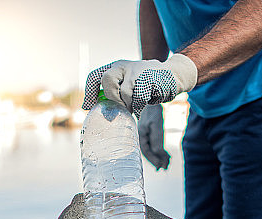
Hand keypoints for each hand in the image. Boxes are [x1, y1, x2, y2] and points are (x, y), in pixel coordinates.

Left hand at [82, 54, 196, 117]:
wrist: (172, 75)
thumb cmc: (146, 84)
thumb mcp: (128, 84)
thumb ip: (115, 91)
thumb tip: (98, 108)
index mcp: (116, 67)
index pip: (95, 76)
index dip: (89, 92)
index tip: (88, 107)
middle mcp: (124, 65)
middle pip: (107, 80)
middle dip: (111, 98)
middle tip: (118, 107)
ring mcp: (137, 70)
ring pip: (124, 92)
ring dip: (128, 105)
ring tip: (133, 108)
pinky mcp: (150, 78)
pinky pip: (138, 98)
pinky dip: (138, 107)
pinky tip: (141, 107)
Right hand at [138, 104, 169, 169]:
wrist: (153, 98)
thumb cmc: (154, 111)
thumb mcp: (156, 126)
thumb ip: (157, 141)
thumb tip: (159, 155)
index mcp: (140, 135)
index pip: (146, 151)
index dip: (153, 160)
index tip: (160, 166)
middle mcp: (141, 135)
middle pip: (148, 151)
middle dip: (157, 159)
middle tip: (165, 167)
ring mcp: (145, 132)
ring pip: (151, 148)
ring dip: (159, 156)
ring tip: (167, 162)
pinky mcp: (149, 130)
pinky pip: (153, 143)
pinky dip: (159, 149)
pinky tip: (165, 153)